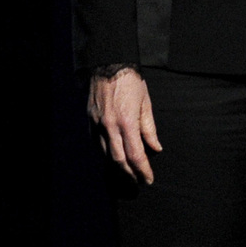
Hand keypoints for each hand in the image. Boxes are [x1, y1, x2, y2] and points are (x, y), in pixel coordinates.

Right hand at [87, 68, 161, 183]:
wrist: (109, 66)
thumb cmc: (132, 83)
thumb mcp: (146, 103)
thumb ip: (149, 129)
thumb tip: (155, 148)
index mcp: (127, 122)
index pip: (135, 154)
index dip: (142, 170)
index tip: (148, 179)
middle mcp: (110, 127)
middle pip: (119, 160)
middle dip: (129, 173)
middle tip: (138, 180)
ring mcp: (97, 125)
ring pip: (106, 153)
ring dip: (118, 165)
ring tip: (128, 171)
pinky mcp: (89, 121)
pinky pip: (97, 143)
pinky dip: (106, 152)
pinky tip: (114, 155)